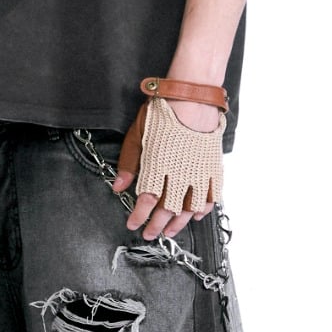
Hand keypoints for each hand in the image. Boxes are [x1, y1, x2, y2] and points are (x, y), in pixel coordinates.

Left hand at [112, 95, 223, 239]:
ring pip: (189, 208)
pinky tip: (196, 215)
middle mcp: (179, 174)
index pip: (146, 201)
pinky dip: (203, 209)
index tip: (133, 224)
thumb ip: (129, 163)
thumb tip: (118, 187)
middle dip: (156, 225)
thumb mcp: (138, 135)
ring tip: (170, 231)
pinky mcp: (213, 168)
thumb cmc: (162, 113)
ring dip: (178, 223)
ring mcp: (198, 173)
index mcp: (157, 167)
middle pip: (167, 210)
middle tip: (149, 234)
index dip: (139, 216)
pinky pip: (210, 196)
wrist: (193, 97)